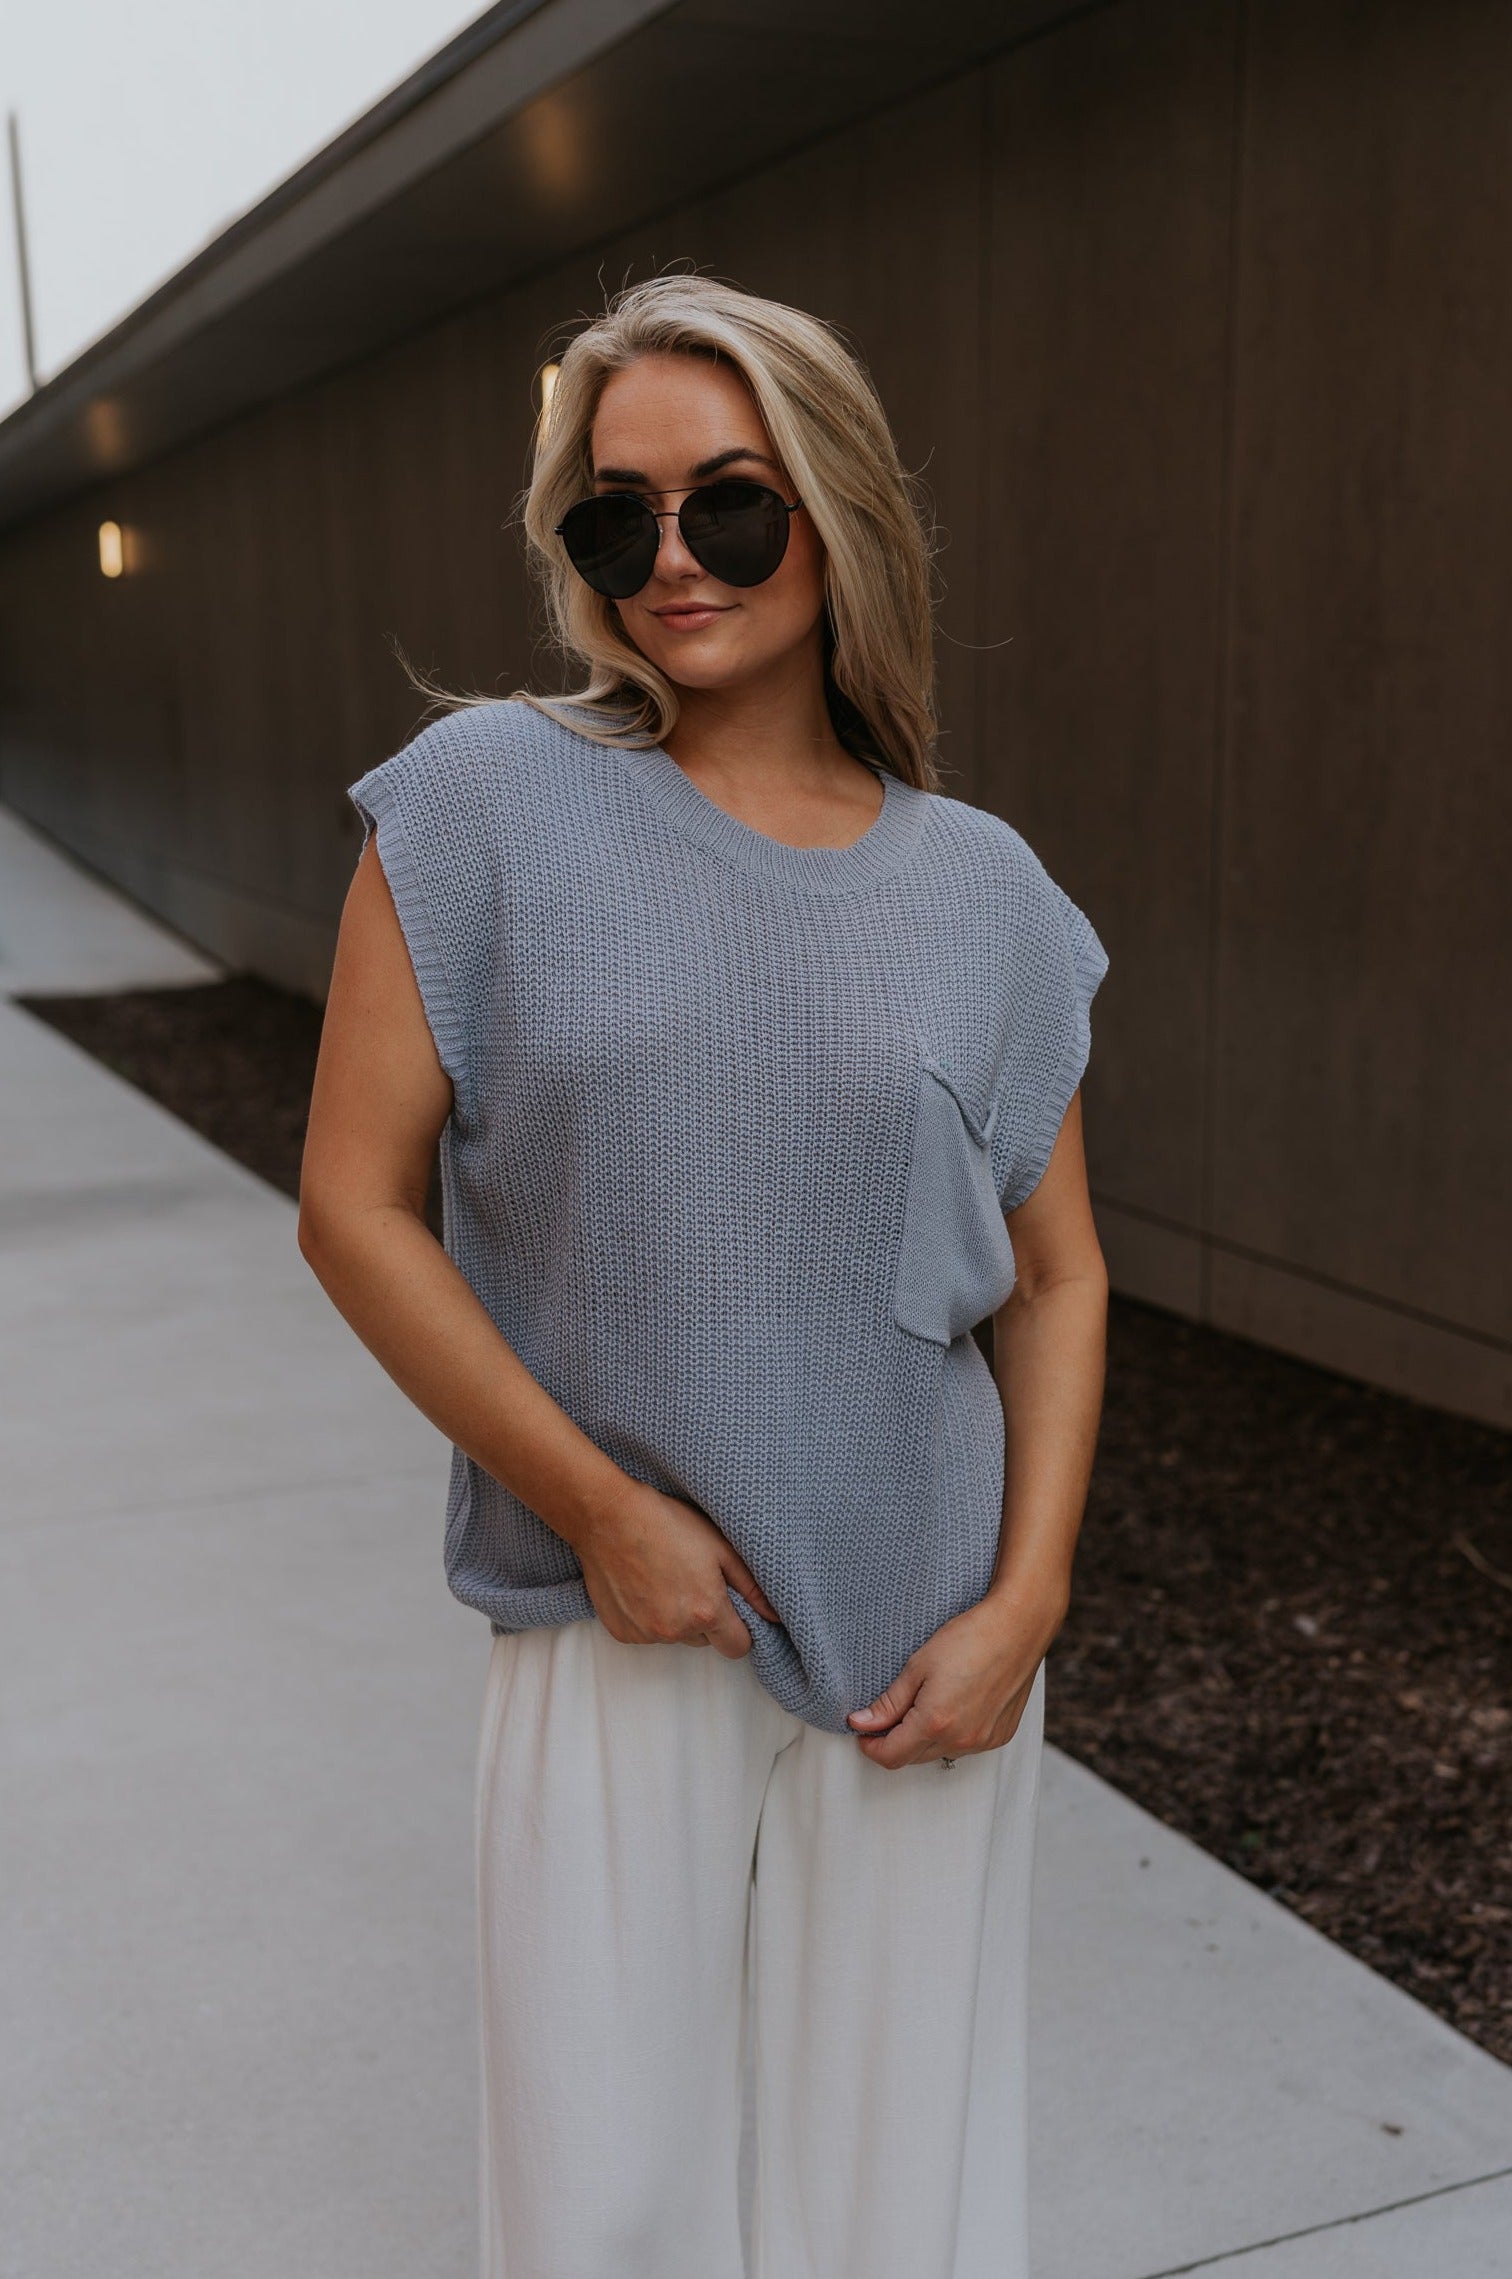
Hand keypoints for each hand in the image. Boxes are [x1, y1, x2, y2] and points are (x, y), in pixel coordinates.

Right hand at [577, 1481, 780, 1658]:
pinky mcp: (621, 1632)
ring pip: (674, 1636)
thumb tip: (776, 1615)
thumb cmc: (666, 1523)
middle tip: (693, 1581)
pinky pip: (646, 1633)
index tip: (731, 1608)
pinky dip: (648, 1616)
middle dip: (705, 1619)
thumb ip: (752, 1586)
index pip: (738, 1647)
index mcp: (706, 1613)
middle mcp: (675, 1631)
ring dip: (675, 1617)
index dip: (739, 1629)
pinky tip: (643, 1585)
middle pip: (705, 1641)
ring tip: (665, 1577)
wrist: (608, 1517)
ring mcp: (645, 1634)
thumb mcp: (720, 1546)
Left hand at [845, 1579, 1066, 1769]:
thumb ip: (889, 1702)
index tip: (863, 1732)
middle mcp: (961, 1740)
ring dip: (924, 1739)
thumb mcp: (918, 1666)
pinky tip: (953, 1705)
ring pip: (940, 1753)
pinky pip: (966, 1746)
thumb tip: (861, 1723)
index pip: (892, 1756)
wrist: (1018, 1627)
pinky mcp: (1000, 1735)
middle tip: (890, 1712)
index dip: (871, 1747)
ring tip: (925, 1702)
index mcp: (935, 1723)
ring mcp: (984, 1741)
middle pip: (914, 1758)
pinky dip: (951, 1734)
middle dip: (896, 1741)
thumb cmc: (970, 1638)